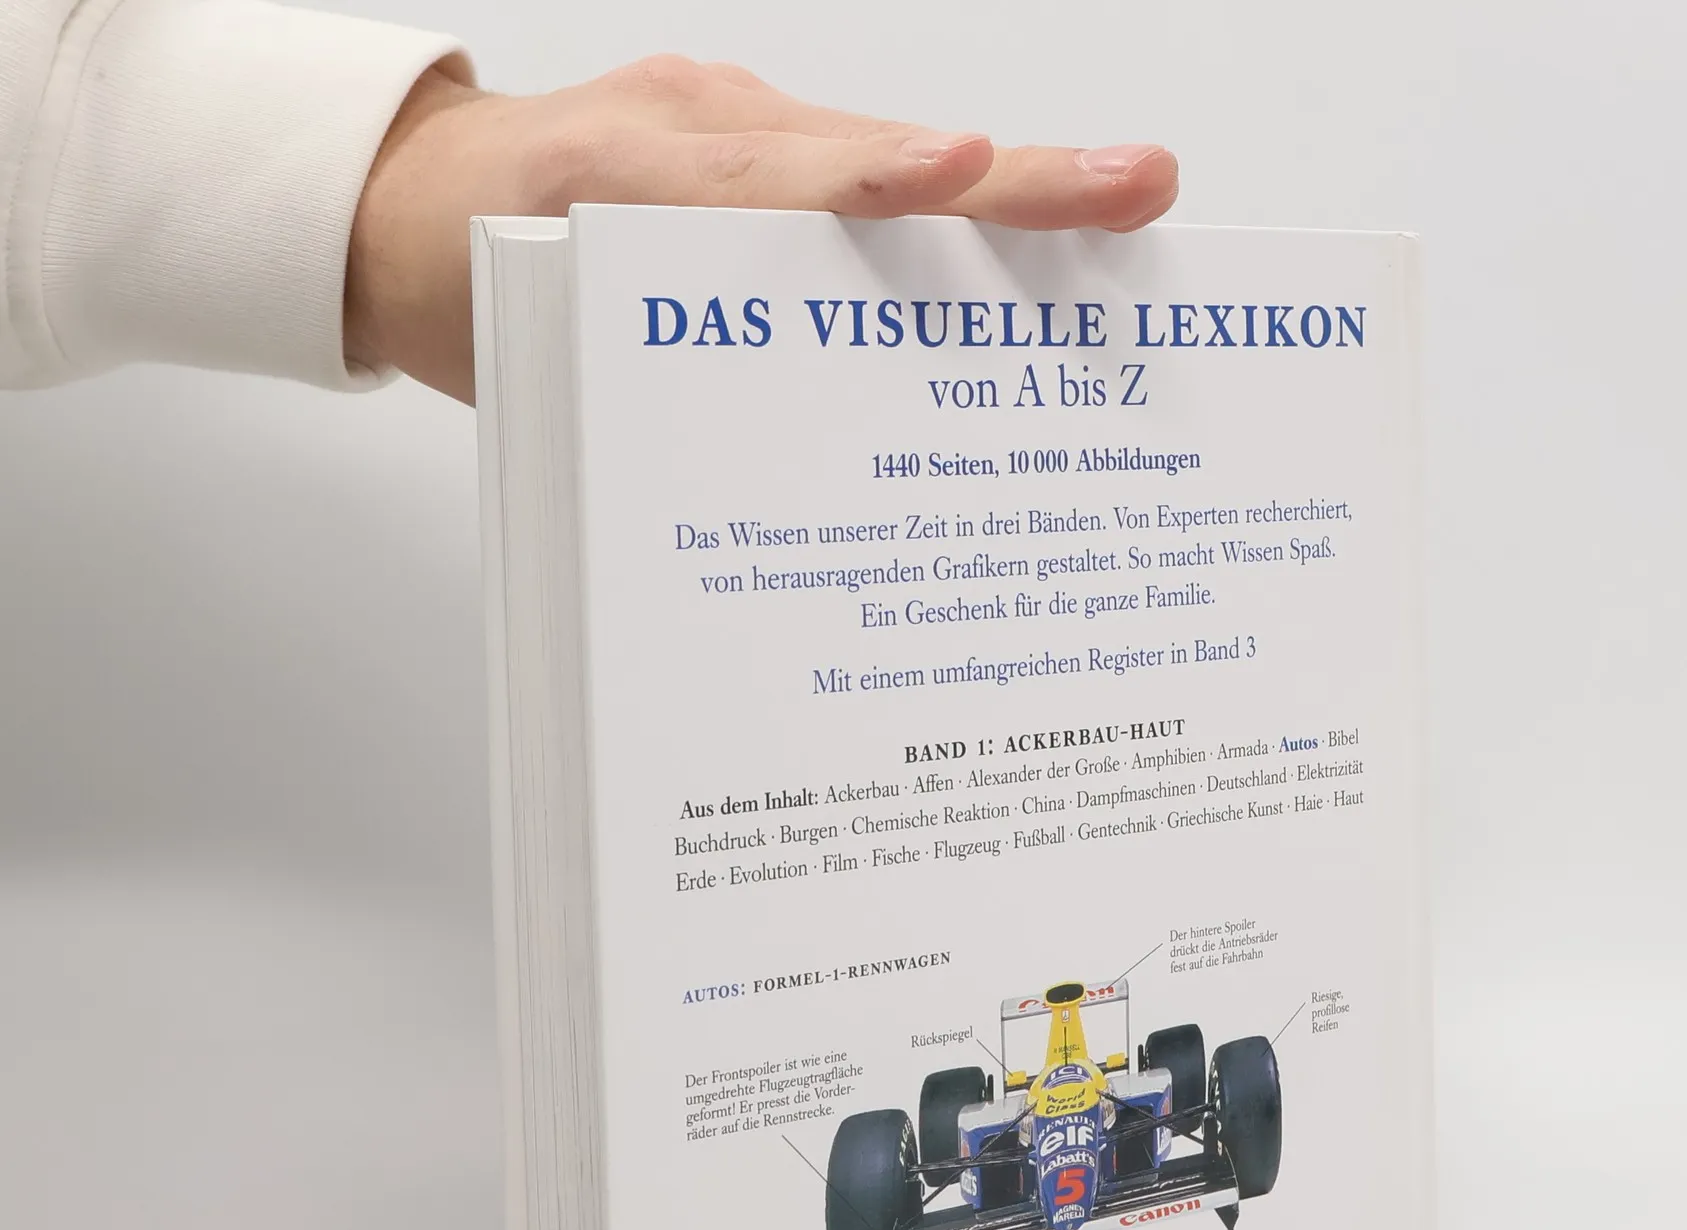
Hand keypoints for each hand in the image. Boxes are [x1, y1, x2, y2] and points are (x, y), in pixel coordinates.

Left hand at [345, 56, 1178, 401]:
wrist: (403, 200)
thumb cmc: (465, 287)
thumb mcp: (534, 360)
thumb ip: (655, 401)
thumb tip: (792, 512)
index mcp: (619, 184)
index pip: (769, 184)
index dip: (875, 187)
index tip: (958, 173)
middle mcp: (690, 126)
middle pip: (873, 156)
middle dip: (1013, 181)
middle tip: (1135, 182)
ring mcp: (729, 112)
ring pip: (883, 156)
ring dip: (1004, 190)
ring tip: (1121, 197)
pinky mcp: (751, 122)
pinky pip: (858, 166)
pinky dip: (939, 202)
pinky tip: (1027, 223)